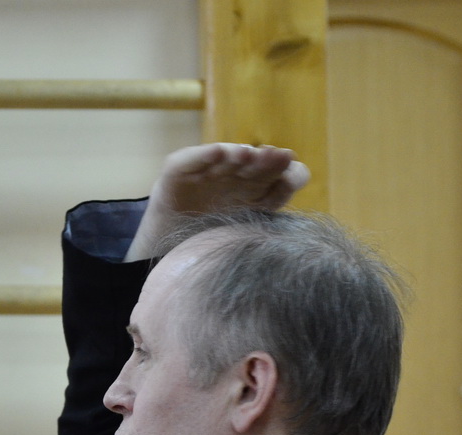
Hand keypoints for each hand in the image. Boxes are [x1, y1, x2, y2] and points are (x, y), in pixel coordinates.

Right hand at [125, 143, 309, 260]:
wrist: (166, 255)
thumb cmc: (211, 244)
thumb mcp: (246, 237)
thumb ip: (271, 220)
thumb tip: (295, 192)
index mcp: (255, 192)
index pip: (278, 178)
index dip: (287, 175)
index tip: (293, 175)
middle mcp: (233, 178)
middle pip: (255, 165)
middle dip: (268, 160)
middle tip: (281, 156)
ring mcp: (204, 173)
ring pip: (225, 158)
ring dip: (237, 154)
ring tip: (248, 154)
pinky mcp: (176, 173)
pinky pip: (190, 161)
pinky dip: (204, 156)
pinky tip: (218, 153)